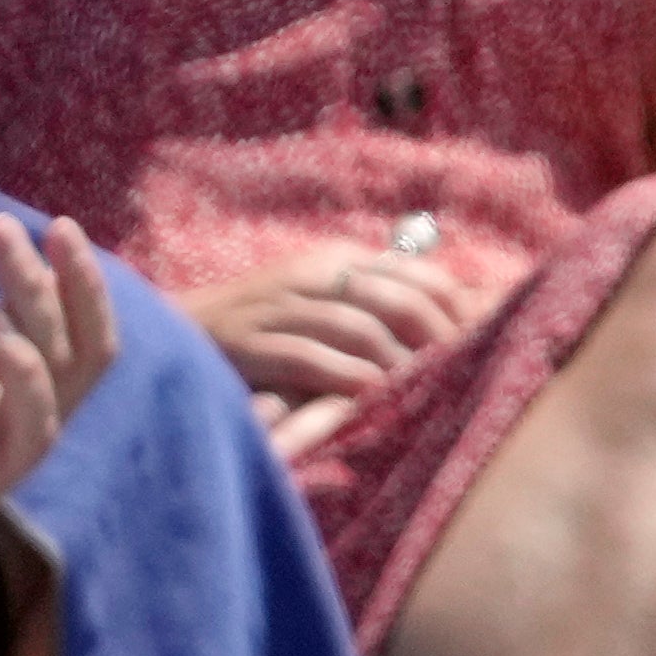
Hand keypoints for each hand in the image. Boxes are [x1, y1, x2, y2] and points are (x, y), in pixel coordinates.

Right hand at [178, 250, 467, 409]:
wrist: (168, 333)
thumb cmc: (251, 327)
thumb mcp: (313, 300)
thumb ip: (365, 302)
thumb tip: (433, 317)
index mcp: (334, 260)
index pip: (416, 273)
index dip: (456, 304)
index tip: (488, 337)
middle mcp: (312, 275)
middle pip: (399, 295)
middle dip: (440, 333)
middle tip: (469, 368)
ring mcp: (280, 307)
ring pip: (359, 324)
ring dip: (399, 358)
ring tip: (427, 387)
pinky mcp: (251, 343)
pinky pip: (307, 355)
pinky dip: (344, 376)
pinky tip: (369, 396)